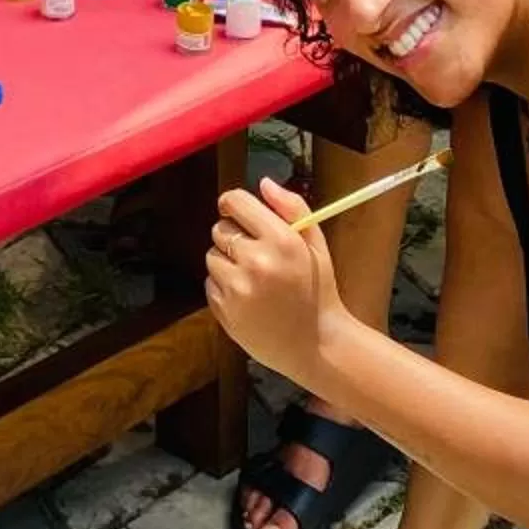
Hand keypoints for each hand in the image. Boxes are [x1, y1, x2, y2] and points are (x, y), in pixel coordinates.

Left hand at [205, 178, 342, 386]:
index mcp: (281, 241)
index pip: (235, 202)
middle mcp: (256, 262)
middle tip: (255, 253)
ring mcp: (237, 288)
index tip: (238, 212)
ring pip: (212, 256)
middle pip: (220, 228)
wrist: (316, 346)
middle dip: (234, 235)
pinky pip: (210, 283)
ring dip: (227, 262)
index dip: (234, 204)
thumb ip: (292, 208)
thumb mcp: (316, 245)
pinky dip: (223, 286)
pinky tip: (248, 297)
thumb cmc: (318, 292)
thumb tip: (263, 183)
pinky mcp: (224, 310)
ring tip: (253, 279)